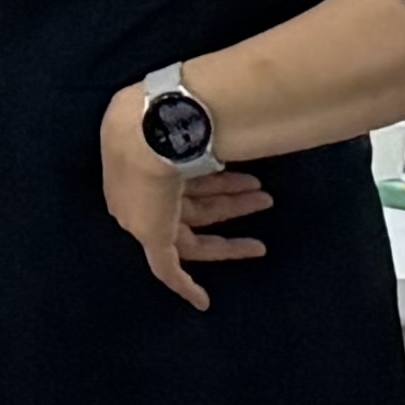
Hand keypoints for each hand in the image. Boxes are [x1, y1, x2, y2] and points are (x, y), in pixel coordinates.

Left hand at [96, 88, 274, 309]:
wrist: (147, 128)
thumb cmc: (168, 116)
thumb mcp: (185, 117)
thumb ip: (204, 123)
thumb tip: (233, 101)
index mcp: (142, 166)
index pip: (184, 182)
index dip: (219, 182)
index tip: (246, 182)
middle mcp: (138, 195)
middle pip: (191, 207)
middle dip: (230, 201)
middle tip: (265, 199)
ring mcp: (142, 218)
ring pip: (192, 232)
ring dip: (231, 218)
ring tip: (266, 207)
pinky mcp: (150, 238)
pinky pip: (167, 271)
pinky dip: (184, 287)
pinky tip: (203, 303)